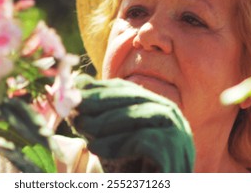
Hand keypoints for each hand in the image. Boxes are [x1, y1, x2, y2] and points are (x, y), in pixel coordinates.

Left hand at [73, 74, 194, 172]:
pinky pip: (142, 140)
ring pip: (136, 116)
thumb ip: (98, 113)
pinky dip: (115, 143)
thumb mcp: (110, 137)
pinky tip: (94, 149)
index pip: (126, 90)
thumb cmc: (130, 170)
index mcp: (158, 107)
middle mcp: (171, 116)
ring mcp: (177, 134)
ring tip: (79, 127)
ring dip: (102, 121)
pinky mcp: (174, 154)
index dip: (98, 88)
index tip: (73, 88)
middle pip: (132, 98)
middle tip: (73, 107)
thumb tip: (78, 80)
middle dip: (98, 101)